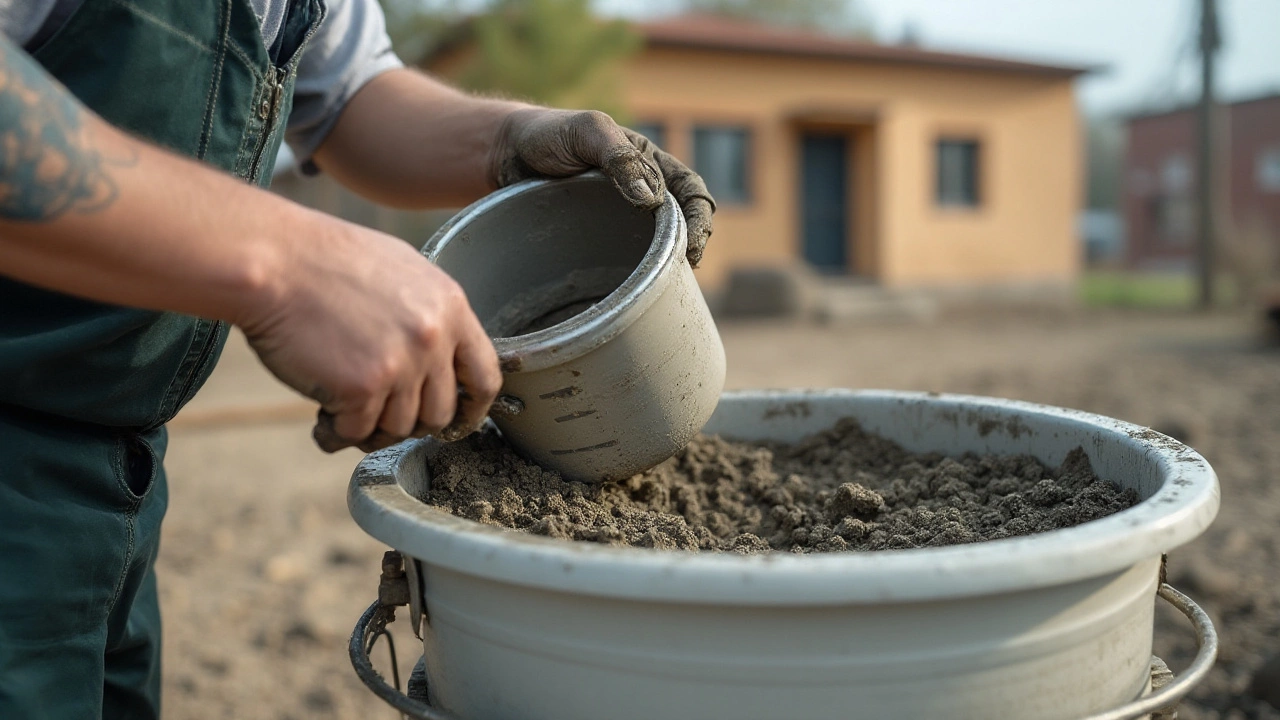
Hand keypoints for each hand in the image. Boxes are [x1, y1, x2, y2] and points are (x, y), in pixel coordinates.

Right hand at [239, 212, 501, 451]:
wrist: (272, 260)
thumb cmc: (324, 261)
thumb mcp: (401, 270)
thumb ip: (430, 314)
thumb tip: (443, 357)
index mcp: (450, 307)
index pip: (485, 375)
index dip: (473, 407)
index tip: (458, 420)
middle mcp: (433, 338)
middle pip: (440, 413)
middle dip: (409, 421)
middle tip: (378, 412)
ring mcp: (401, 364)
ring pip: (399, 427)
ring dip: (369, 427)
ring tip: (342, 406)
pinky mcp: (361, 387)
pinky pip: (356, 432)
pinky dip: (336, 433)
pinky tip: (321, 416)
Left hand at [490, 108, 715, 265]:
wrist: (503, 154)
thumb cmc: (547, 134)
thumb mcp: (586, 132)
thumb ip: (618, 156)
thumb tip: (651, 199)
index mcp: (646, 161)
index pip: (688, 188)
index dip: (700, 216)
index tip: (694, 245)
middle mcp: (638, 191)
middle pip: (679, 221)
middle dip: (692, 244)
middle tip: (687, 268)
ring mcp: (616, 218)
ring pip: (653, 245)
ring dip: (665, 264)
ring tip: (666, 285)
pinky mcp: (594, 240)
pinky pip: (621, 259)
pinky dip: (631, 274)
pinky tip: (629, 289)